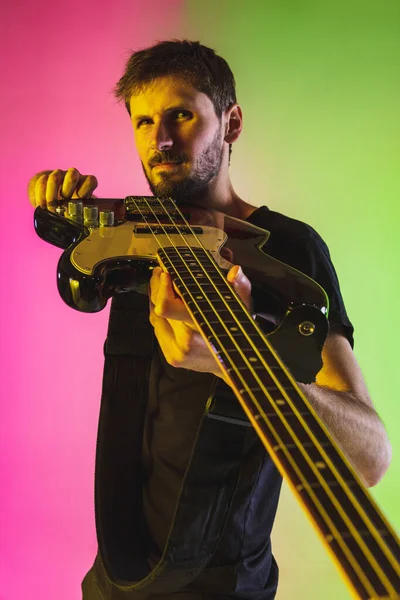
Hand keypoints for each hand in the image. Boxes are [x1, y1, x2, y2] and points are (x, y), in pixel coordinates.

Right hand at [27, 168, 97, 207]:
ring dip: (51, 196)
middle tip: (63, 206)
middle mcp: (74, 176)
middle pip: (72, 176)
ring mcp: (59, 174)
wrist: (54, 198)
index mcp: (86, 183)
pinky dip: (40, 196)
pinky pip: (41, 181)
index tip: (78, 204)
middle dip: (66, 191)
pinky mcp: (45, 175)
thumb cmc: (71, 206)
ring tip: (50, 210)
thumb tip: (74, 226)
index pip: (90, 181)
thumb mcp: (78, 209)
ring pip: (54, 178)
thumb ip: (78, 213)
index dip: (84, 192)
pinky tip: (41, 206)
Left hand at [149, 264, 251, 378]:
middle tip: (160, 274)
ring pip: (155, 318)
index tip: (166, 274)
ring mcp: (176, 351)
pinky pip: (158, 330)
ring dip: (156, 300)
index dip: (163, 288)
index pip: (168, 306)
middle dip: (158, 288)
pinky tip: (163, 304)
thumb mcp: (243, 308)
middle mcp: (185, 342)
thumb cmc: (239, 334)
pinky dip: (159, 316)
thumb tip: (235, 272)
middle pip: (159, 308)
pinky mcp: (171, 356)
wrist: (235, 365)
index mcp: (201, 328)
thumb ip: (240, 287)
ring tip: (160, 284)